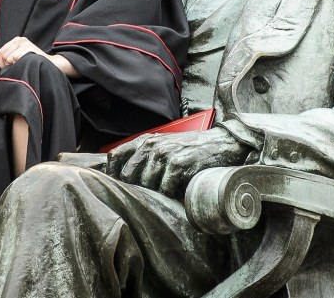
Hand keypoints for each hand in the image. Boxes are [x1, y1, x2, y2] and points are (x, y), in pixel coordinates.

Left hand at [0, 36, 79, 76]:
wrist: (50, 63)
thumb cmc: (34, 61)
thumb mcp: (19, 57)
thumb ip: (7, 56)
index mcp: (16, 40)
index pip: (0, 51)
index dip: (1, 61)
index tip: (6, 67)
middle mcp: (19, 40)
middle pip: (2, 54)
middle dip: (5, 64)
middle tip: (13, 68)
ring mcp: (24, 43)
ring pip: (7, 57)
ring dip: (11, 65)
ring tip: (19, 66)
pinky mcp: (27, 48)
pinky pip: (14, 58)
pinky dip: (17, 63)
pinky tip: (23, 64)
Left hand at [107, 129, 248, 198]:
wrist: (221, 143)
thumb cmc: (191, 149)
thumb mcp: (164, 145)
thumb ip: (144, 155)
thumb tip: (120, 175)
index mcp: (145, 140)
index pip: (115, 156)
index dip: (112, 174)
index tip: (117, 186)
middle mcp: (152, 145)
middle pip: (128, 175)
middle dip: (137, 186)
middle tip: (152, 190)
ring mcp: (164, 154)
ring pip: (146, 184)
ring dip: (157, 190)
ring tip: (171, 186)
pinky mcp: (178, 164)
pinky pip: (164, 189)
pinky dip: (172, 193)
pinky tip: (181, 187)